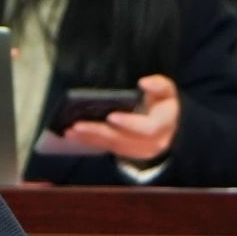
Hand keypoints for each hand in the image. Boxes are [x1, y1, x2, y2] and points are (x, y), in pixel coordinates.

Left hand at [59, 74, 178, 165]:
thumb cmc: (163, 104)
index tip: (111, 116)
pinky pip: (106, 147)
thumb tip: (144, 83)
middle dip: (98, 132)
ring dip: (89, 137)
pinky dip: (89, 140)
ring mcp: (137, 151)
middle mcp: (152, 143)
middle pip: (122, 139)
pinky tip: (73, 134)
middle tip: (77, 125)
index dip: (129, 123)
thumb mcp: (167, 92)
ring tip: (70, 130)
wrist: (167, 127)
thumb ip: (160, 85)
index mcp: (163, 126)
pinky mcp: (125, 153)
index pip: (147, 128)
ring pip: (111, 145)